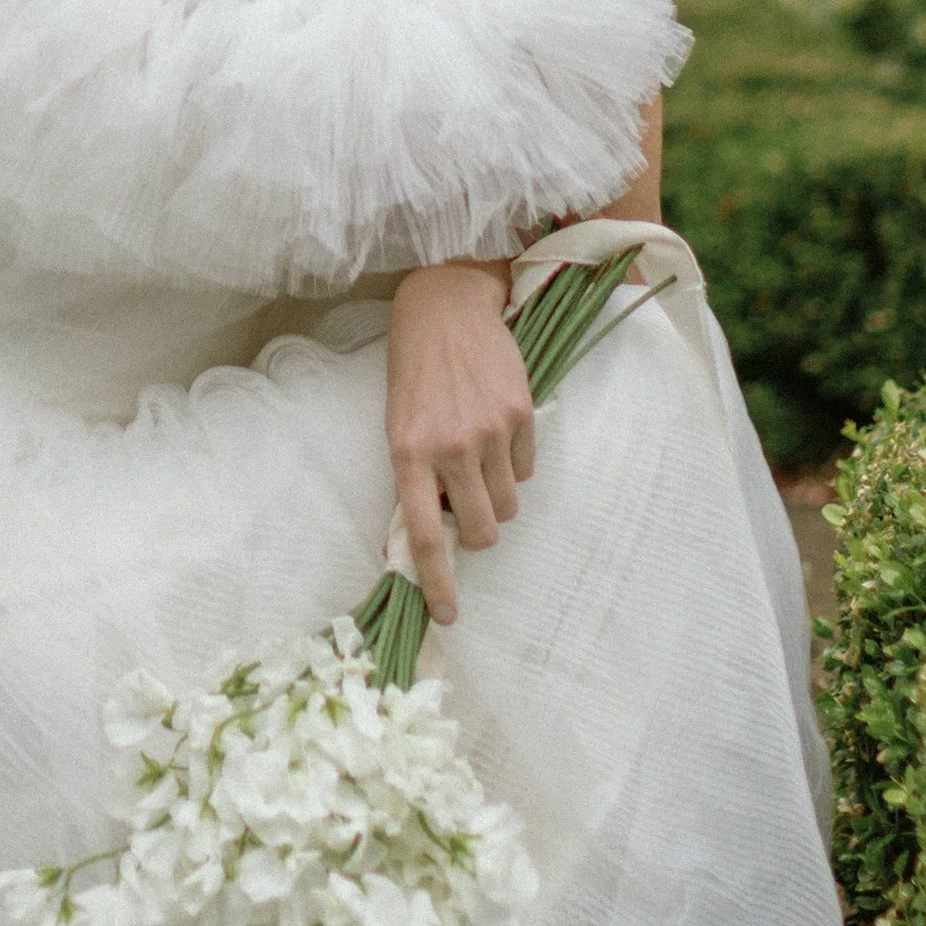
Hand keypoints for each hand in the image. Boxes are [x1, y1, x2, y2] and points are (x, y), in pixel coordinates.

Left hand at [384, 259, 533, 623]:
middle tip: (468, 506)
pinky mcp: (520, 415)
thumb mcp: (398, 426)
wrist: (445, 309)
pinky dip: (514, 462)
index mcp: (408, 454)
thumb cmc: (414, 373)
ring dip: (496, 495)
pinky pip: (527, 469)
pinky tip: (495, 427)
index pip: (424, 536)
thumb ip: (415, 478)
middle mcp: (450, 448)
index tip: (447, 616)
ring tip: (478, 455)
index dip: (438, 583)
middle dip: (479, 532)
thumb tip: (435, 535)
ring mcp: (488, 432)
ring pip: (509, 504)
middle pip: (482, 530)